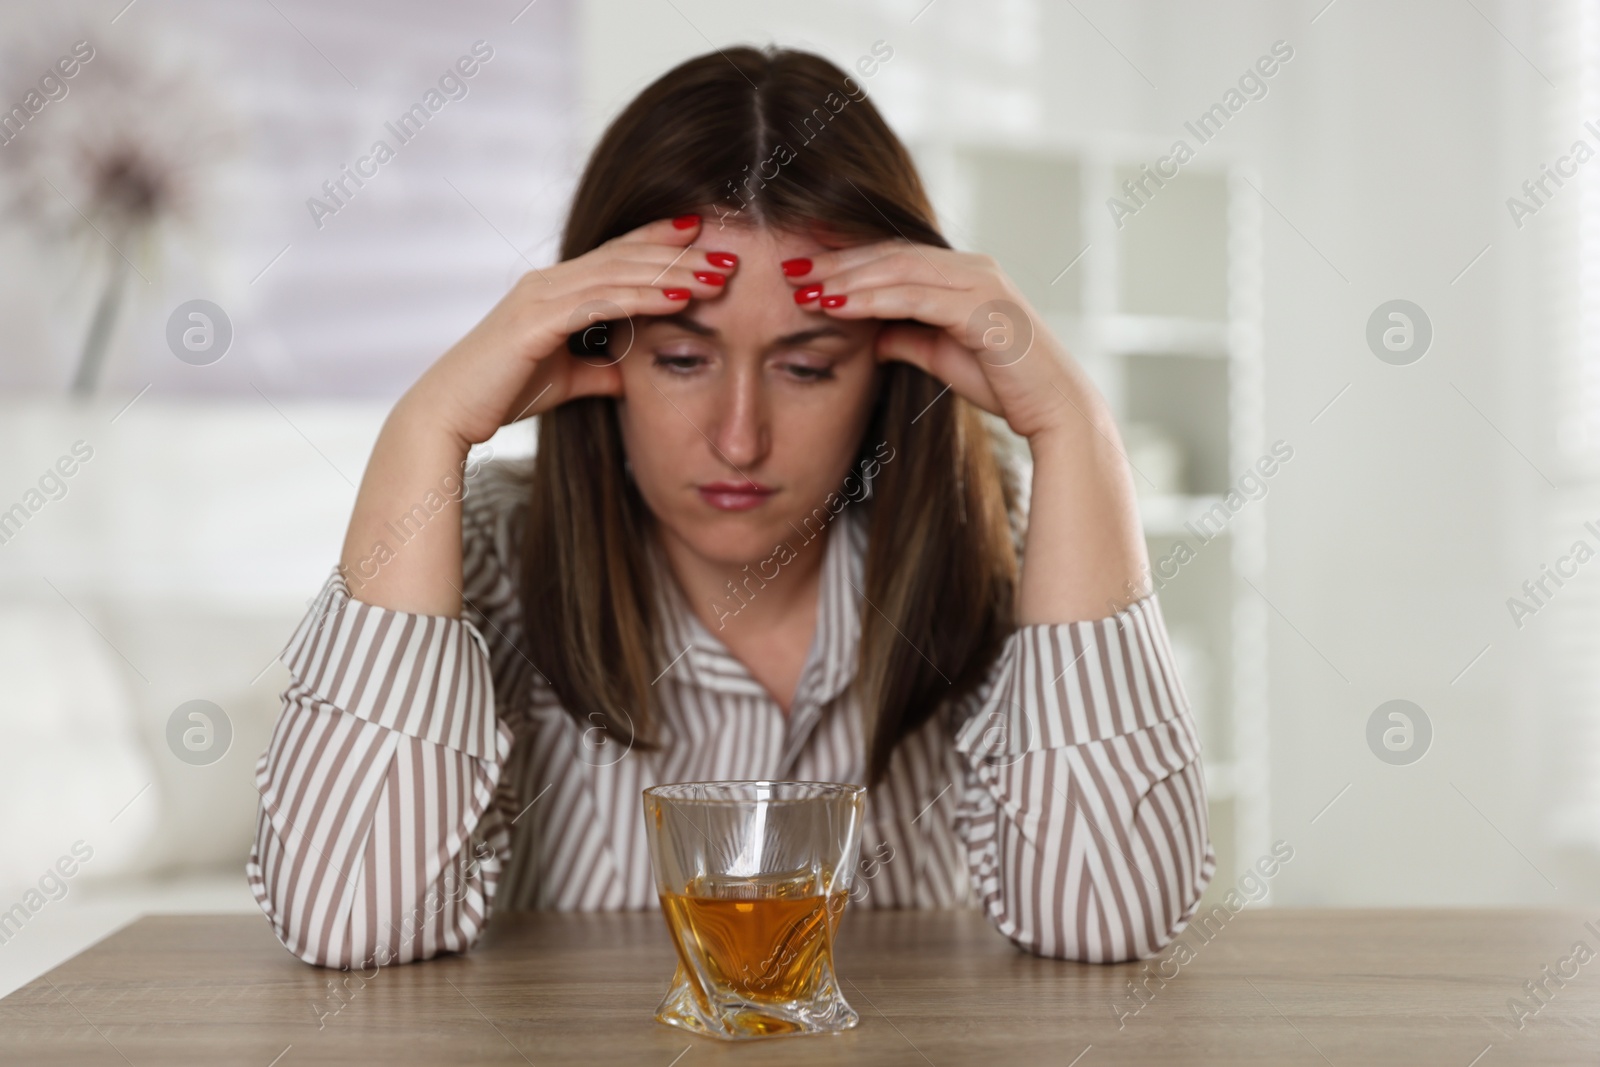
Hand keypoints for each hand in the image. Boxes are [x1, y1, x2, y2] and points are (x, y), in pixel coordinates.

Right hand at [405, 214, 738, 446]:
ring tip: (718, 275)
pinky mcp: (536, 321)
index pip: (617, 254)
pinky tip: (678, 299)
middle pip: (627, 256)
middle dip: (681, 253)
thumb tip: (635, 375)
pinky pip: (600, 303)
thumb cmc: (502, 393)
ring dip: (672, 273)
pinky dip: (642, 298)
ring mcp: (540, 296)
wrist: (450, 413)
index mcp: (555, 288)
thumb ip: (602, 371)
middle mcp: (548, 281)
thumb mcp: (567, 380)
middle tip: (730, 253)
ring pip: (619, 273)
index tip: (704, 236)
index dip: (660, 241)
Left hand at [781, 242, 1079, 440]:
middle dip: (836, 259)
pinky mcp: (983, 309)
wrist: (1053, 409)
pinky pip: (916, 297)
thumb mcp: (941, 355)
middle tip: (788, 266)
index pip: (894, 253)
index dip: (846, 255)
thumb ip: (907, 336)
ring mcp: (981, 283)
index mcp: (963, 272)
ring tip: (802, 287)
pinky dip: (873, 299)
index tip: (801, 262)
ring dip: (846, 277)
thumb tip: (871, 334)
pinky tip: (837, 307)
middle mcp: (972, 267)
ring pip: (899, 268)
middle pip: (890, 252)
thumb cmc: (1005, 383)